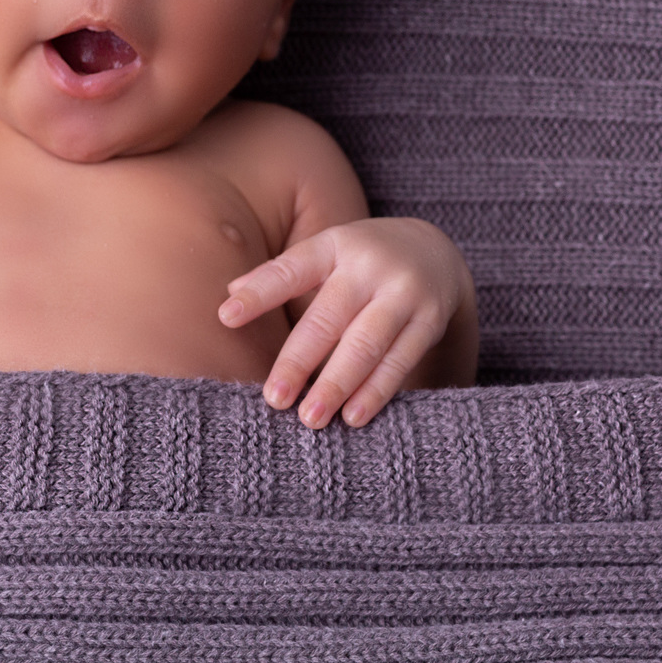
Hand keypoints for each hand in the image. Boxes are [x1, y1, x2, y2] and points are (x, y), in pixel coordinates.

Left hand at [218, 218, 472, 428]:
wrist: (435, 251)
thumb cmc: (360, 259)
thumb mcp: (324, 252)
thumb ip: (281, 273)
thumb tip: (229, 293)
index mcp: (334, 245)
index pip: (291, 270)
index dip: (259, 293)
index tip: (226, 317)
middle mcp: (368, 266)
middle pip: (328, 318)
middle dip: (298, 361)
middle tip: (274, 399)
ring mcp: (403, 293)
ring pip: (365, 345)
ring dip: (336, 385)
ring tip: (310, 417)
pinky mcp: (430, 321)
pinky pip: (399, 361)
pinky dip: (375, 392)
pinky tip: (352, 416)